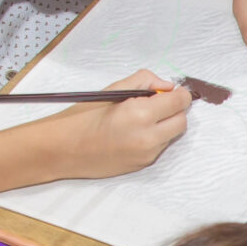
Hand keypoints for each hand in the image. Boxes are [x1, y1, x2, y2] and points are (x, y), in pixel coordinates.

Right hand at [50, 70, 189, 177]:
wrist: (64, 149)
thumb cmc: (84, 117)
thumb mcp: (112, 90)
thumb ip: (144, 82)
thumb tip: (167, 86)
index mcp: (140, 114)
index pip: (179, 102)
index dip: (179, 94)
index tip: (172, 91)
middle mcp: (148, 136)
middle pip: (182, 121)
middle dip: (175, 110)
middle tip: (157, 103)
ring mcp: (148, 153)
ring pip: (172, 135)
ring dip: (166, 124)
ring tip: (141, 118)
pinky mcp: (144, 164)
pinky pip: (160, 147)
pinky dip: (155, 137)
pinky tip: (133, 133)